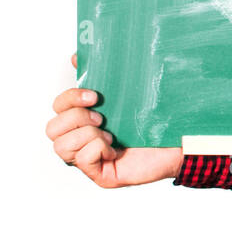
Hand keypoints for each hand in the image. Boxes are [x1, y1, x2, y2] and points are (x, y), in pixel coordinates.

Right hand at [46, 54, 182, 187]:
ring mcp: (88, 160)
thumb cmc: (156, 119)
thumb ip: (103, 75)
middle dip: (76, 118)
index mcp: (85, 119)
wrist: (180, 141)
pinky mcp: (100, 175)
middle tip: (102, 118)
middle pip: (51, 129)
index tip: (95, 96)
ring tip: (110, 136)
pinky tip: (116, 151)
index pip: (57, 108)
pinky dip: (99, 150)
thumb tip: (77, 57)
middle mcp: (81, 141)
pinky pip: (83, 160)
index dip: (69, 99)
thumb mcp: (128, 93)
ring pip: (61, 146)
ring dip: (87, 136)